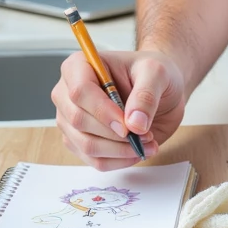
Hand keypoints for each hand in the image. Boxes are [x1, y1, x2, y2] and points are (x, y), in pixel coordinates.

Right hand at [51, 49, 186, 167]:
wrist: (159, 91)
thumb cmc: (151, 74)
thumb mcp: (156, 73)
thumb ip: (146, 95)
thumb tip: (134, 123)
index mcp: (79, 66)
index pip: (79, 91)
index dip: (102, 111)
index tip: (127, 126)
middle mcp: (68, 93)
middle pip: (78, 121)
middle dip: (114, 134)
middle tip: (145, 134)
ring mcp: (71, 120)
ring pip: (86, 145)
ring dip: (120, 150)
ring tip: (147, 142)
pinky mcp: (80, 142)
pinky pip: (95, 160)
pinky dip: (120, 160)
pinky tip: (139, 150)